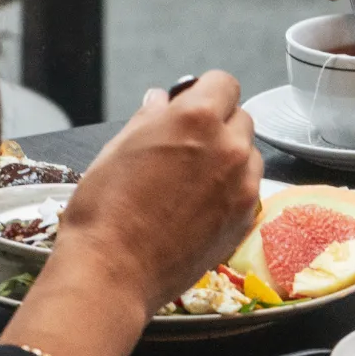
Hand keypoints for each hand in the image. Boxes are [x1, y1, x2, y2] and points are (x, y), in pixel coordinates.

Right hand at [52, 71, 262, 313]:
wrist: (112, 273)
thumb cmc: (105, 210)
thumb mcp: (118, 148)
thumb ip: (150, 117)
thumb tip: (161, 101)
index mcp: (197, 118)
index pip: (224, 82)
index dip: (205, 92)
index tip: (191, 105)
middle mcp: (229, 146)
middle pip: (240, 117)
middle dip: (218, 124)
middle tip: (187, 146)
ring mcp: (243, 184)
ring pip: (249, 154)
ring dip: (229, 157)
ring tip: (193, 180)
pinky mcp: (245, 218)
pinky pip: (248, 189)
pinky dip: (232, 189)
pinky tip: (200, 206)